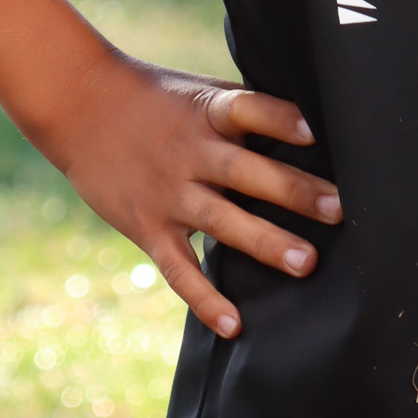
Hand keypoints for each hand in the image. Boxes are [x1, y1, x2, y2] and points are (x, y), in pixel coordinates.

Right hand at [48, 50, 339, 337]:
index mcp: (207, 112)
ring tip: (307, 263)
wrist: (79, 105)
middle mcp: (190, 153)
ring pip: (222, 221)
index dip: (280, 119)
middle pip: (245, 171)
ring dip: (265, 242)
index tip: (314, 131)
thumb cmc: (157, 98)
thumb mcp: (201, 92)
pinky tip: (234, 325)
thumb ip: (246, 111)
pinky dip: (205, 299)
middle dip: (293, 191)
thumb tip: (312, 125)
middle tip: (339, 210)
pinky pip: (179, 269)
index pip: (247, 109)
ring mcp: (169, 194)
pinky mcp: (148, 228)